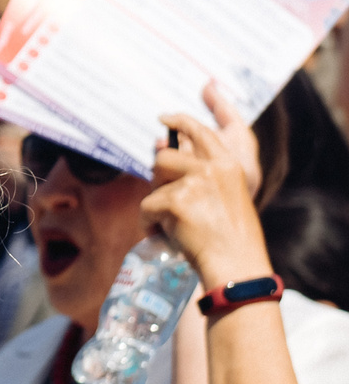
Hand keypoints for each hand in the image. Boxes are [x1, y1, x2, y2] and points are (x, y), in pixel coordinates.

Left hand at [143, 86, 271, 288]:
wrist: (237, 265)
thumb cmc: (231, 240)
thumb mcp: (227, 198)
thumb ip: (205, 178)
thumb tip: (165, 160)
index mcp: (229, 165)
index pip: (201, 132)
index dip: (180, 121)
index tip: (163, 117)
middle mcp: (212, 168)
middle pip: (164, 157)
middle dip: (157, 179)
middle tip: (165, 202)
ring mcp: (195, 182)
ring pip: (154, 181)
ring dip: (154, 202)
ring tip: (171, 223)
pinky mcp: (176, 200)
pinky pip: (146, 207)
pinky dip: (150, 223)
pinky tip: (166, 235)